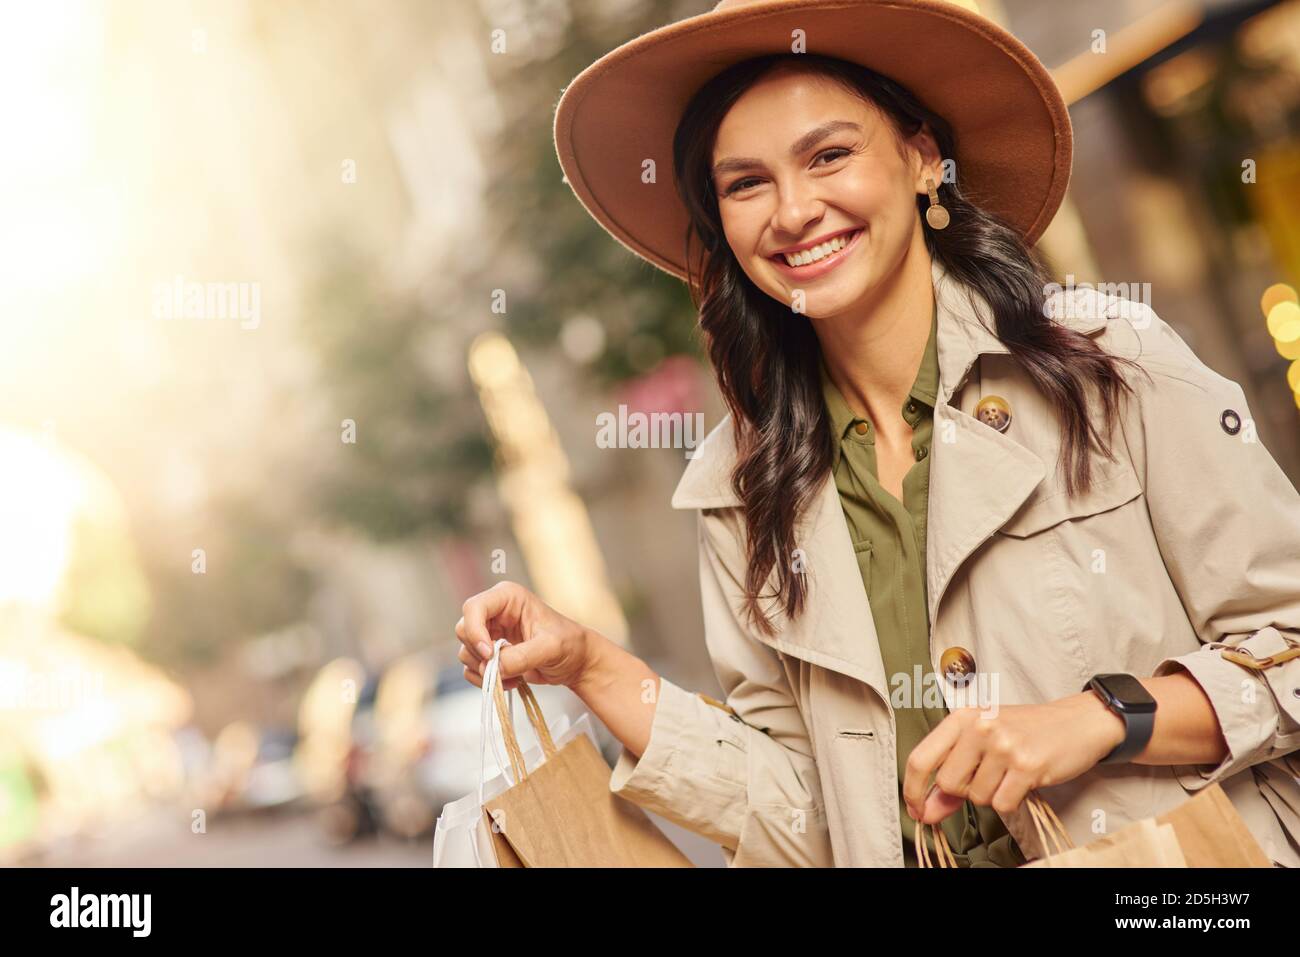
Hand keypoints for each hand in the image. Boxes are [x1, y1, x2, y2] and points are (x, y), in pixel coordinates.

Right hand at [455, 581, 599, 691]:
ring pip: (465, 652)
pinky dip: (487, 680)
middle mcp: (494, 612)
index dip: (475, 632)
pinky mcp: (489, 653)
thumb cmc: (570, 644)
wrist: (576, 662)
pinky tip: (512, 681)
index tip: (489, 654)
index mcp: (508, 597)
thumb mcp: (550, 648)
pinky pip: (471, 669)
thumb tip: (494, 668)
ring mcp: (490, 633)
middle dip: (480, 654)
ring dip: (486, 670)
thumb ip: (521, 657)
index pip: (474, 608)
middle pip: (464, 630)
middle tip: (504, 668)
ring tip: (515, 676)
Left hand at [902, 692, 1125, 823]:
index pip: (920, 758)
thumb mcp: (982, 742)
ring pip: (976, 796)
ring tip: (1008, 773)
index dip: (912, 790)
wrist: (1076, 722)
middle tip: (987, 776)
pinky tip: (1022, 782)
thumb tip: (926, 811)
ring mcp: (1003, 746)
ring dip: (991, 794)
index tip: (915, 810)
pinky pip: (1002, 804)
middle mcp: (979, 727)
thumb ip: (952, 774)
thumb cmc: (1025, 731)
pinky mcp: (1027, 766)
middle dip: (963, 792)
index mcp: (962, 717)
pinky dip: (1010, 801)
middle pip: (947, 783)